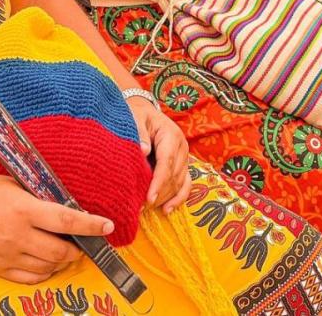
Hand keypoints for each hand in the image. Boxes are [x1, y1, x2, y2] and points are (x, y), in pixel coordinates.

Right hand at [0, 174, 111, 283]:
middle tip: (81, 241)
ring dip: (62, 261)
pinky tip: (46, 262)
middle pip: (61, 251)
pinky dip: (44, 272)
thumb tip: (67, 204)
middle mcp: (17, 235)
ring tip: (62, 250)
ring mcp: (7, 255)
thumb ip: (39, 197)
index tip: (107, 227)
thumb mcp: (13, 184)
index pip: (67, 221)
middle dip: (77, 248)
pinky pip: (30, 278)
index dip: (91, 225)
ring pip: (48, 267)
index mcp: (23, 209)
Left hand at [129, 97, 191, 213]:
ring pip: (179, 183)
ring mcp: (184, 157)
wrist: (145, 111)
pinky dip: (178, 198)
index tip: (149, 198)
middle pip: (174, 176)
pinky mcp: (183, 164)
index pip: (167, 162)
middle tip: (141, 207)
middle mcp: (182, 147)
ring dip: (165, 198)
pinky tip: (167, 210)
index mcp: (171, 135)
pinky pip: (185, 184)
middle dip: (159, 193)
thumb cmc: (139, 115)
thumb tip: (143, 151)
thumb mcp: (136, 118)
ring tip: (148, 209)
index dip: (159, 182)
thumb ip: (140, 133)